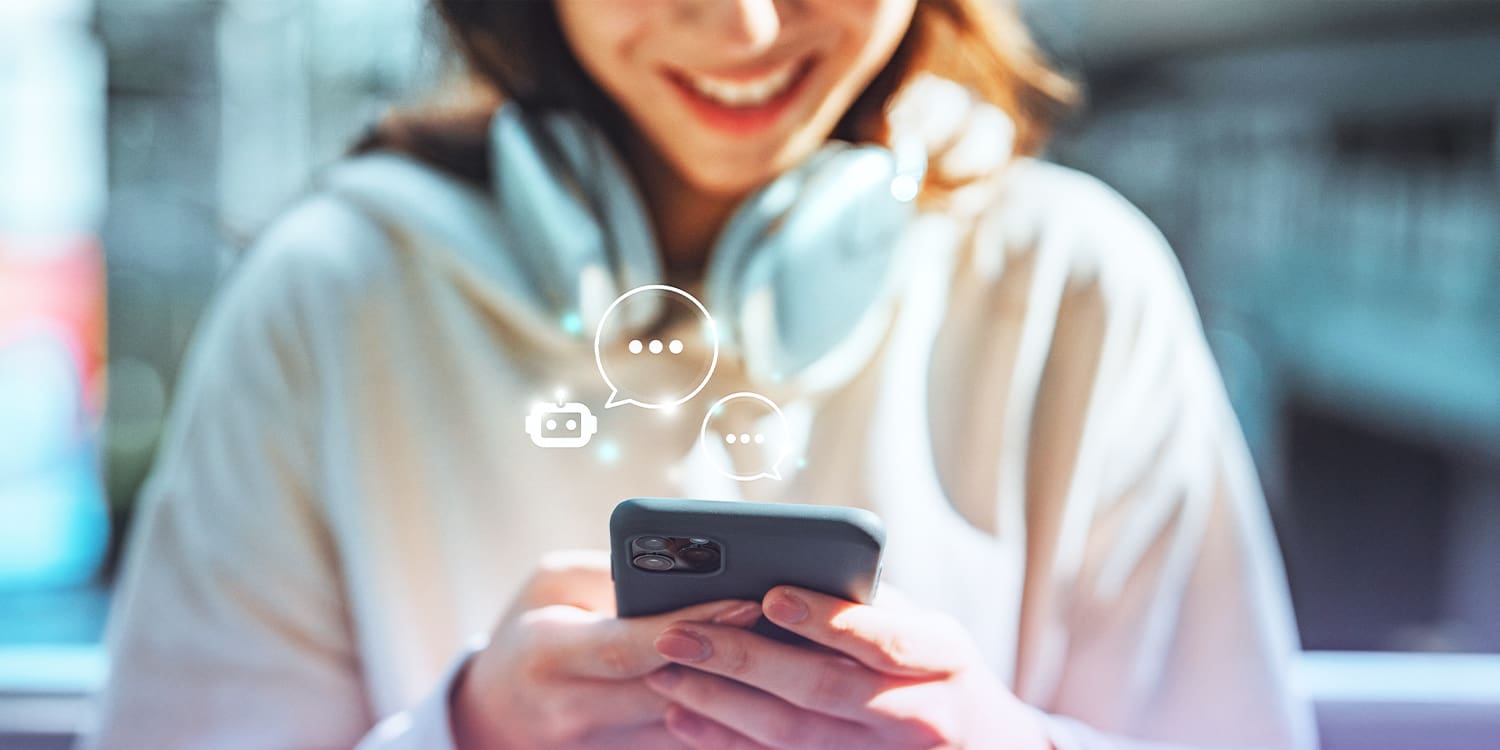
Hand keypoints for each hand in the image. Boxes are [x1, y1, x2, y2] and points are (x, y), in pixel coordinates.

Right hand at [450, 550, 763, 749]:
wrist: (493, 716)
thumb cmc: (527, 631)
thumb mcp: (550, 584)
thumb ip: (608, 573)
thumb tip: (683, 568)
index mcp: (549, 656)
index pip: (630, 646)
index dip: (692, 626)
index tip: (747, 601)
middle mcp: (575, 711)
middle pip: (671, 691)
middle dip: (735, 659)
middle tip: (794, 625)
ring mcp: (603, 747)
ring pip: (690, 727)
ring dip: (744, 695)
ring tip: (797, 655)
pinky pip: (689, 743)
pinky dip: (732, 720)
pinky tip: (775, 691)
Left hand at [643, 585, 1051, 748]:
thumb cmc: (942, 670)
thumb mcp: (930, 629)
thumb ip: (870, 602)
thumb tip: (787, 562)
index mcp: (944, 658)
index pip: (883, 639)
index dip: (826, 619)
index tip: (770, 594)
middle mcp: (920, 714)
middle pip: (821, 689)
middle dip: (742, 659)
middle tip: (679, 632)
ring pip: (791, 735)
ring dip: (719, 703)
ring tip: (666, 671)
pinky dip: (726, 742)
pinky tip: (682, 719)